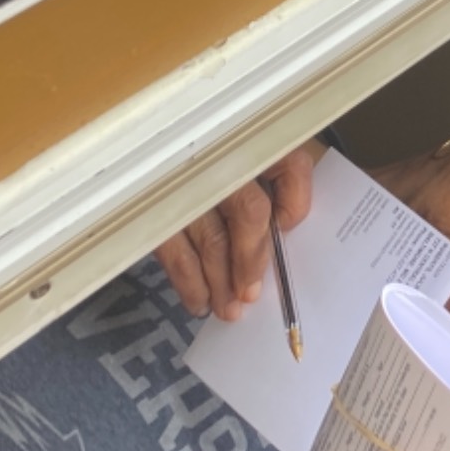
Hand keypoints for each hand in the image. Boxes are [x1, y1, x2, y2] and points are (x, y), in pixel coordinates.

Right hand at [153, 144, 316, 318]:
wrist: (154, 141)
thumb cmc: (226, 157)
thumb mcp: (261, 159)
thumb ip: (283, 185)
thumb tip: (284, 226)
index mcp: (257, 140)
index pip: (291, 166)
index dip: (295, 202)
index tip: (288, 229)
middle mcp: (223, 156)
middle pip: (248, 212)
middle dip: (251, 261)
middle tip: (250, 296)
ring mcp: (187, 181)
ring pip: (210, 238)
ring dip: (220, 281)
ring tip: (228, 310)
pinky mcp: (155, 207)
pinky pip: (173, 250)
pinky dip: (187, 281)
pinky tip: (199, 302)